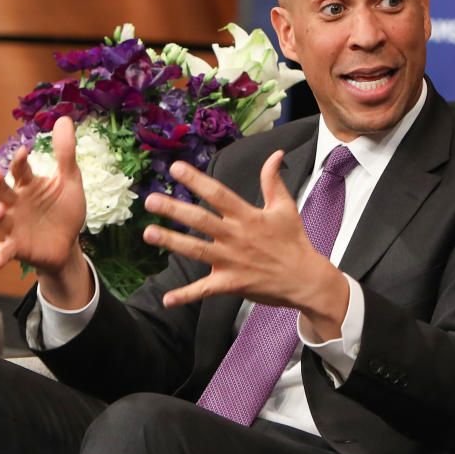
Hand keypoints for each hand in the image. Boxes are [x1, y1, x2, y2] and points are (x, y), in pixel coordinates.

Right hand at [0, 116, 91, 305]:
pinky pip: (4, 251)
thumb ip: (65, 153)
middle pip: (0, 192)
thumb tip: (65, 118)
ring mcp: (14, 225)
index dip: (20, 161)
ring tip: (0, 212)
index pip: (20, 170)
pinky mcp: (17, 246)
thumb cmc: (64, 209)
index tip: (25, 151)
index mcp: (28, 185)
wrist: (68, 243)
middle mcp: (16, 203)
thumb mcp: (69, 181)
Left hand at [142, 152, 349, 336]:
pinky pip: (205, 290)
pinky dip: (186, 296)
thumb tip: (275, 154)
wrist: (306, 279)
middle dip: (174, 210)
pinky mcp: (231, 283)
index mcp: (248, 217)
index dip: (196, 180)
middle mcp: (236, 237)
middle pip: (200, 221)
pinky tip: (167, 299)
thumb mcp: (285, 208)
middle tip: (150, 201)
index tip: (176, 168)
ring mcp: (232, 261)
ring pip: (196, 251)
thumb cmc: (294, 242)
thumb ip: (273, 181)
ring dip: (171, 242)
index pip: (218, 194)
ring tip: (148, 233)